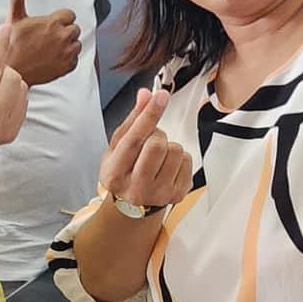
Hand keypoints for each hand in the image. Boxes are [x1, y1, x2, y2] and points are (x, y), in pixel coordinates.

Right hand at [4, 0, 80, 85]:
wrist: (10, 71)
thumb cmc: (11, 46)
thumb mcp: (14, 19)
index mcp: (53, 23)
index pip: (70, 15)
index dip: (61, 19)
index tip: (52, 25)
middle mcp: (62, 37)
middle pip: (74, 29)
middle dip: (65, 32)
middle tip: (50, 38)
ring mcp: (66, 53)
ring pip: (77, 44)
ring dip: (68, 45)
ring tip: (51, 49)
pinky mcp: (66, 67)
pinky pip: (75, 60)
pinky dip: (67, 60)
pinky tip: (54, 59)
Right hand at [99, 87, 192, 209]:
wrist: (132, 206)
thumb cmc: (123, 171)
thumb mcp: (118, 146)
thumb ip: (132, 120)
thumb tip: (146, 95)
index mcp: (115, 173)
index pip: (134, 139)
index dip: (148, 115)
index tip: (161, 96)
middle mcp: (136, 187)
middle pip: (157, 144)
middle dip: (156, 135)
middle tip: (149, 142)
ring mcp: (159, 193)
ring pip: (175, 150)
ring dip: (168, 146)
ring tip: (158, 156)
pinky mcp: (178, 194)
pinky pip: (187, 160)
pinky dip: (179, 158)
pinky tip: (167, 166)